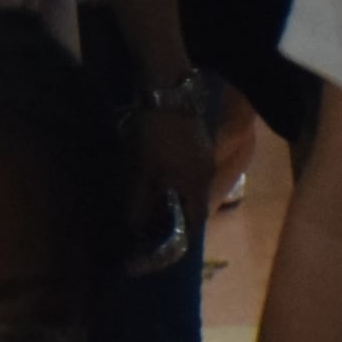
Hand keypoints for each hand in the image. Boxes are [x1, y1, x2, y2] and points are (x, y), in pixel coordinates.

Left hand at [131, 106, 216, 271]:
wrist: (166, 91)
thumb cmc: (154, 134)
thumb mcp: (142, 171)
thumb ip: (140, 203)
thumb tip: (135, 232)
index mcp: (197, 186)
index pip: (194, 224)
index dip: (180, 240)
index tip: (163, 250)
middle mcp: (206, 175)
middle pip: (195, 208)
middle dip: (177, 222)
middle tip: (155, 231)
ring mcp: (204, 157)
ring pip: (192, 190)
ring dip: (177, 202)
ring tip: (155, 209)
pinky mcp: (197, 143)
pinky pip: (189, 175)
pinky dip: (176, 185)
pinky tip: (160, 183)